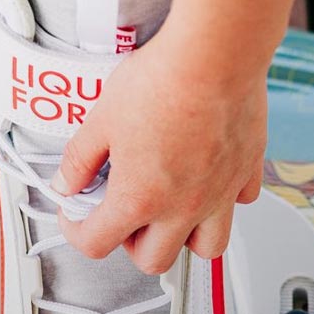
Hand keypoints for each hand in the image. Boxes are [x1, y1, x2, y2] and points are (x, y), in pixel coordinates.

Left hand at [51, 25, 266, 274]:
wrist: (215, 54)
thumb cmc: (163, 81)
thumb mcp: (101, 119)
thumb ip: (79, 160)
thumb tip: (67, 182)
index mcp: (139, 199)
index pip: (96, 243)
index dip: (76, 231)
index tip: (76, 217)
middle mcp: (182, 208)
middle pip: (152, 260)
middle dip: (130, 244)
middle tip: (122, 215)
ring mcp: (218, 195)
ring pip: (207, 248)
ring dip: (184, 239)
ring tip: (170, 212)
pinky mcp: (245, 173)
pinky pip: (238, 205)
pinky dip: (222, 201)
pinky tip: (207, 179)